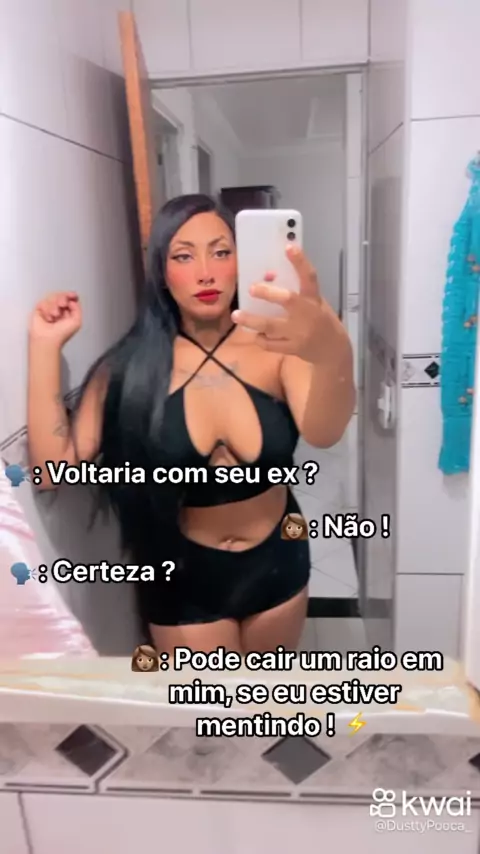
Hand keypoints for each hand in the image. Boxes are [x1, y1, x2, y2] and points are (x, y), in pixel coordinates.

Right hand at [29, 291, 81, 346]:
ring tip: (55, 316)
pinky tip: (48, 318)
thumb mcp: (76, 321)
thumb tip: (71, 300)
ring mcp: (48, 310)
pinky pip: (43, 302)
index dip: (71, 295)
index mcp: (68, 313)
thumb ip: (77, 308)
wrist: (48, 339)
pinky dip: (47, 310)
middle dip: (62, 298)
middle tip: (62, 305)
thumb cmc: (62, 333)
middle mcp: (58, 310)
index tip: (72, 295)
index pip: (69, 299)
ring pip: (51, 298)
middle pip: (60, 296)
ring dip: (54, 307)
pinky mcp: (39, 310)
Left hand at [231, 245, 341, 363]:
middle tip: (252, 288)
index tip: (289, 246)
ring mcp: (299, 333)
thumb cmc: (321, 321)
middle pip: (288, 300)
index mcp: (314, 300)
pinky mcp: (293, 348)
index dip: (300, 261)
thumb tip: (268, 279)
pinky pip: (271, 344)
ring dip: (252, 320)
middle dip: (268, 294)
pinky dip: (261, 339)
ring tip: (236, 315)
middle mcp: (307, 314)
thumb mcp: (315, 304)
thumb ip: (297, 294)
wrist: (333, 351)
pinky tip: (256, 334)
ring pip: (271, 326)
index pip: (309, 277)